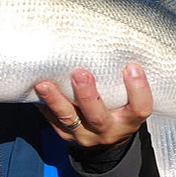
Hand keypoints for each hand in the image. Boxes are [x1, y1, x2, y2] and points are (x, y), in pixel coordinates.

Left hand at [34, 63, 151, 147]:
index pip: (140, 108)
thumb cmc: (120, 107)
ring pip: (69, 119)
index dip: (138, 89)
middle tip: (80, 72)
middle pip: (97, 116)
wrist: (106, 139)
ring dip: (56, 100)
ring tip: (44, 84)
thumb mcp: (129, 99)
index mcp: (129, 120)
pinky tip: (36, 87)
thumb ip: (122, 78)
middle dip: (87, 95)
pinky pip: (52, 119)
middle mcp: (108, 130)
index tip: (132, 66)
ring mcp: (84, 135)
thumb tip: (111, 37)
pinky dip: (44, 103)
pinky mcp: (66, 134)